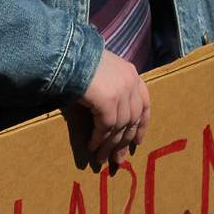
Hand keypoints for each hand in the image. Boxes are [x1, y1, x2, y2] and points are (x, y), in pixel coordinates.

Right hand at [78, 49, 149, 170]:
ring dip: (110, 146)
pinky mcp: (109, 101)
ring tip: (101, 158)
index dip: (142, 125)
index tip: (137, 142)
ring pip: (120, 127)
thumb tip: (107, 110)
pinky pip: (106, 127)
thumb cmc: (80, 60)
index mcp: (132, 73)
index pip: (144, 104)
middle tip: (118, 160)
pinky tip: (92, 146)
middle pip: (133, 119)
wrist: (69, 54)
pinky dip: (99, 139)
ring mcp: (122, 92)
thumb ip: (111, 85)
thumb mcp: (102, 70)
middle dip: (125, 142)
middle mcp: (131, 83)